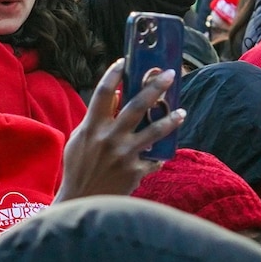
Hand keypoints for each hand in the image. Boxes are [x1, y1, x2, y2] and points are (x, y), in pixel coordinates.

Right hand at [54, 59, 184, 202]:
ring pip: (154, 132)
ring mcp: (124, 155)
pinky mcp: (135, 171)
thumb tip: (117, 96)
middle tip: (170, 74)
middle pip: (136, 106)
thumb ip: (96, 118)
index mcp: (91, 127)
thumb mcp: (79, 139)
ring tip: (182, 111)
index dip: (114, 74)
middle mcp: (109, 138)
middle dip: (155, 87)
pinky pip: (153, 159)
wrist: (82, 201)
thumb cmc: (79, 167)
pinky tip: (163, 153)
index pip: (103, 93)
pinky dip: (158, 156)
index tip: (124, 61)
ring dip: (170, 119)